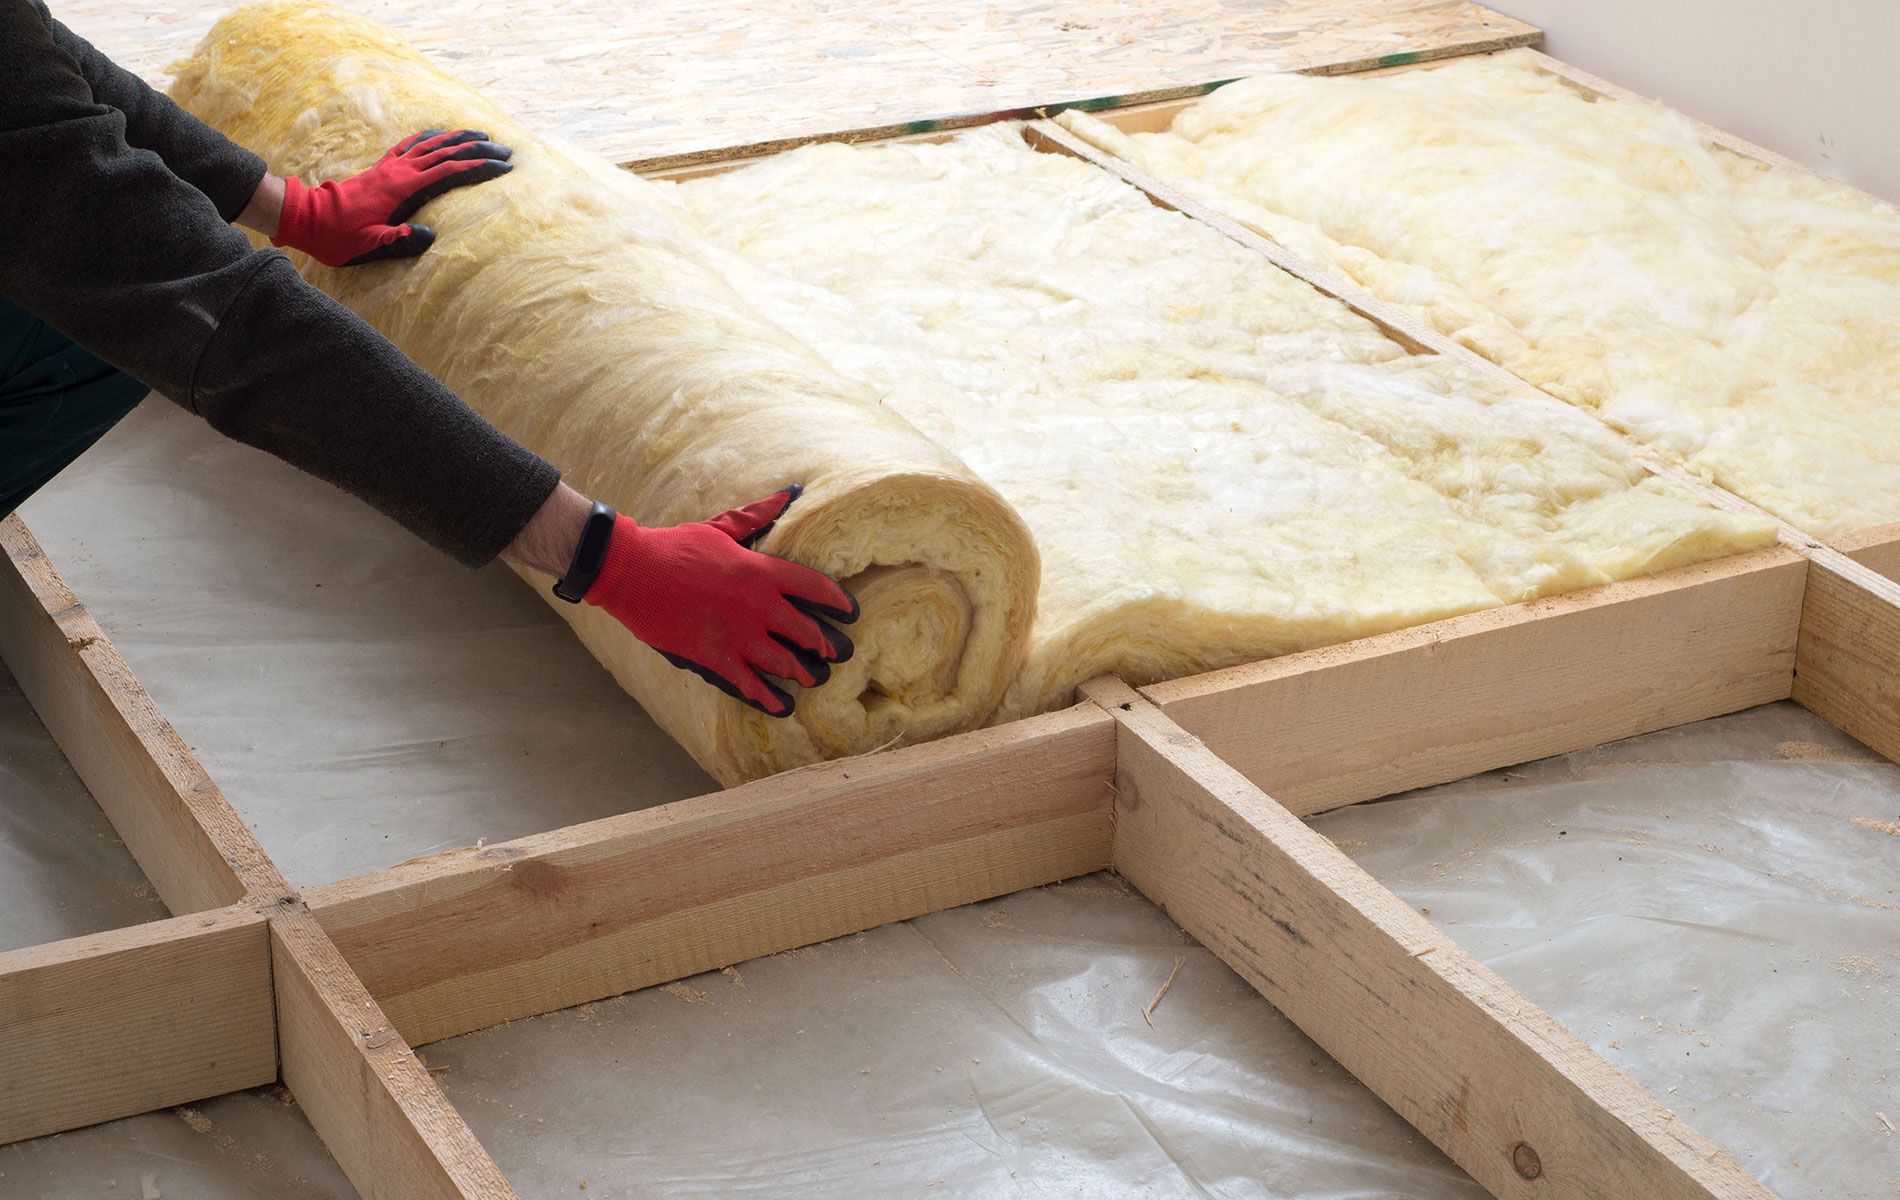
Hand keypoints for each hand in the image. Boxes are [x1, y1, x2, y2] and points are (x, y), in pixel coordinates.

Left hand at [273, 129, 512, 267]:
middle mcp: (400, 172)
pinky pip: (410, 145)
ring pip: (431, 144)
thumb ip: (399, 241)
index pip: (450, 173)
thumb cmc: (339, 237)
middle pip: (446, 153)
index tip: (504, 168)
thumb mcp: (369, 246)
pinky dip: (429, 138)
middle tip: (506, 150)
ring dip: (458, 138)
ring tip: (482, 134)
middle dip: (478, 149)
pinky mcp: (382, 168)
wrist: (308, 218)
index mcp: (403, 190)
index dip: (479, 168)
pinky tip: (439, 135)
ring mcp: (390, 167)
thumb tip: (429, 237)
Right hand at [583, 487, 858, 716]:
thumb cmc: (677, 545)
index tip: (852, 612)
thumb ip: (758, 516)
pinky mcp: (714, 657)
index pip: (816, 588)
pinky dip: (769, 698)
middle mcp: (757, 606)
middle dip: (827, 645)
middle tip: (839, 653)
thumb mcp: (722, 528)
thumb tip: (789, 492)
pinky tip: (783, 706)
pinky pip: (750, 684)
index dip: (840, 602)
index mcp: (762, 571)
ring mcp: (737, 635)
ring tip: (815, 678)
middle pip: (807, 631)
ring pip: (785, 663)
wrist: (632, 570)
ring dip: (803, 673)